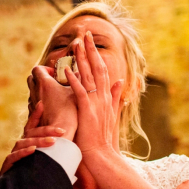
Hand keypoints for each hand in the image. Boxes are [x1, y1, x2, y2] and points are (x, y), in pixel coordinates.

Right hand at [0, 101, 66, 174]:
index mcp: (26, 143)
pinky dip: (24, 153)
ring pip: (24, 143)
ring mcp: (13, 154)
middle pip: (31, 133)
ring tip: (52, 142)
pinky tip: (33, 150)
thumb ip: (51, 154)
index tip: (42, 104)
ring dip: (39, 141)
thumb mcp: (42, 162)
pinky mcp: (8, 164)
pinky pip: (15, 156)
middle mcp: (19, 146)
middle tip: (62, 131)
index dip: (36, 115)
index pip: (31, 126)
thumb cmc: (29, 174)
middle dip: (47, 130)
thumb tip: (70, 148)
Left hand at [30, 66, 77, 139]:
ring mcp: (32, 102)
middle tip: (51, 81)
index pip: (37, 69)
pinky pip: (32, 102)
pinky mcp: (32, 113)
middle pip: (31, 78)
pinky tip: (48, 105)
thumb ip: (76, 80)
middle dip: (39, 77)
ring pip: (31, 91)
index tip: (53, 74)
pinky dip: (38, 100)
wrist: (59, 131)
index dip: (45, 69)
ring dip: (38, 89)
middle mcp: (35, 91)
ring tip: (51, 94)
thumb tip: (77, 72)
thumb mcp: (75, 93)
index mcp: (44, 83)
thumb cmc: (69, 112)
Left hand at [65, 31, 123, 154]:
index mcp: (105, 96)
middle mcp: (102, 96)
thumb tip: (120, 81)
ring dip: (82, 60)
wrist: (102, 154)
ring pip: (89, 76)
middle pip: (97, 68)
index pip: (101, 70)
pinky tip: (68, 71)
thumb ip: (115, 96)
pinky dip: (75, 81)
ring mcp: (96, 103)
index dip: (95, 55)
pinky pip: (81, 93)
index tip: (90, 42)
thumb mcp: (111, 113)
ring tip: (76, 45)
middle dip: (90, 50)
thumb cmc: (102, 137)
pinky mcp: (87, 111)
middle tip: (85, 34)